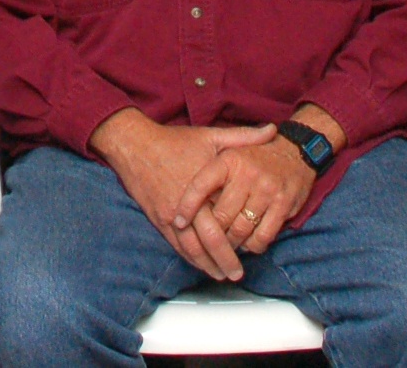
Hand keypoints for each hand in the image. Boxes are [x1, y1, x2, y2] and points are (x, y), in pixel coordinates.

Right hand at [90, 109, 276, 280]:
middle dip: (226, 259)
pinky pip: (176, 245)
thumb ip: (243, 137)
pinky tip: (200, 264)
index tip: (254, 245)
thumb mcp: (210, 136)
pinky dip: (190, 258)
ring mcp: (171, 214)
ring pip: (192, 248)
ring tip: (222, 275)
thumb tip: (272, 130)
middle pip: (210, 239)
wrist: (135, 145)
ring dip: (208, 264)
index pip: (226, 217)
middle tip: (239, 273)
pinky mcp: (159, 219)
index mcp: (204, 186)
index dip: (240, 234)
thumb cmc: (174, 141)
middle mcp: (188, 204)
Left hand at [172, 136, 316, 257]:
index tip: (177, 221)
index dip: (187, 206)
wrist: (295, 150)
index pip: (200, 185)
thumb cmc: (255, 155)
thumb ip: (207, 169)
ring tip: (227, 245)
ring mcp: (266, 189)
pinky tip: (249, 244)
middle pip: (220, 215)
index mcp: (228, 160)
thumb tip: (180, 189)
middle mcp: (247, 174)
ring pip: (241, 229)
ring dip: (233, 243)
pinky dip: (254, 245)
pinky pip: (263, 235)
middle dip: (212, 232)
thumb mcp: (228, 148)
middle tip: (207, 240)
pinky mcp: (284, 204)